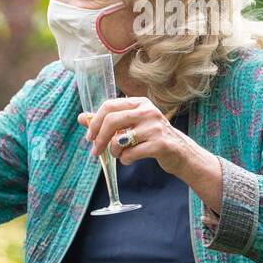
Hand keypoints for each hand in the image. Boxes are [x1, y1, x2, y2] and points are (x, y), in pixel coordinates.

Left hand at [79, 96, 199, 179]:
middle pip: (111, 121)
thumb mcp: (131, 125)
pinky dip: (125, 160)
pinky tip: (131, 159)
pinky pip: (130, 154)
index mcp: (139, 103)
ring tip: (119, 154)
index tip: (89, 137)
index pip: (109, 106)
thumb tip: (81, 117)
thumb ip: (106, 121)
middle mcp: (148, 111)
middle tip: (95, 152)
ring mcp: (155, 127)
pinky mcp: (160, 144)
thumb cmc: (151, 137)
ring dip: (114, 151)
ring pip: (119, 140)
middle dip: (98, 139)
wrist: (180, 153)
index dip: (94, 122)